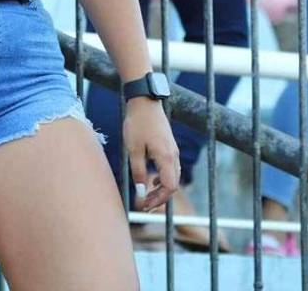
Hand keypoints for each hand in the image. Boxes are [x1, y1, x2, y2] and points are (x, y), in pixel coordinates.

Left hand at [123, 97, 180, 211]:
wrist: (145, 101)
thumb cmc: (137, 123)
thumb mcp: (133, 149)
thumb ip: (138, 171)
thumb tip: (141, 191)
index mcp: (166, 158)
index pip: (170, 187)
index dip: (159, 199)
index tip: (145, 205)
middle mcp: (174, 156)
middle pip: (173, 184)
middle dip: (159, 197)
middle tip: (144, 204)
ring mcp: (173, 150)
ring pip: (173, 176)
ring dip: (162, 188)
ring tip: (147, 195)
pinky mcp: (169, 146)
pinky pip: (171, 168)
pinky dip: (164, 177)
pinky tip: (152, 179)